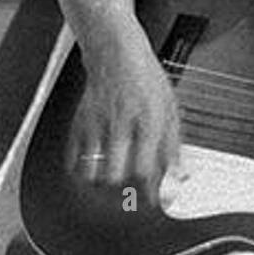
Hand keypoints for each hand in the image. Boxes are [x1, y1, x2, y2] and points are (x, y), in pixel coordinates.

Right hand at [64, 32, 179, 207]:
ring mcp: (96, 124)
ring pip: (91, 170)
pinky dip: (80, 171)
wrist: (115, 52)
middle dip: (121, 194)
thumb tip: (180, 174)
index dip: (148, 191)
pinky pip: (73, 156)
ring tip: (110, 191)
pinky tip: (90, 174)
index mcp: (148, 121)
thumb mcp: (170, 109)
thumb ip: (173, 144)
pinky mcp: (78, 121)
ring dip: (101, 185)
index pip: (145, 168)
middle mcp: (121, 124)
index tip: (151, 203)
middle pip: (115, 174)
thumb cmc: (146, 79)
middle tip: (129, 201)